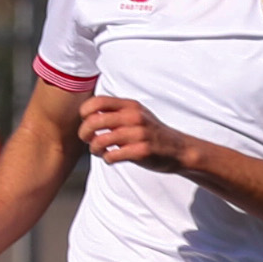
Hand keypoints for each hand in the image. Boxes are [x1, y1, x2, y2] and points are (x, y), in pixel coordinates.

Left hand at [77, 95, 198, 172]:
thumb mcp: (136, 114)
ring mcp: (138, 134)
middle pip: (94, 121)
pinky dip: (107, 159)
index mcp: (130, 106)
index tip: (86, 122)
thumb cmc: (151, 132)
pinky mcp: (141, 151)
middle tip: (87, 139)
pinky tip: (111, 158)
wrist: (178, 149)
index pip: (97, 102)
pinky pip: (112, 156)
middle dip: (84, 133)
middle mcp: (134, 117)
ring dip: (94, 149)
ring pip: (100, 141)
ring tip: (99, 151)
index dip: (85, 113)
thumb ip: (116, 112)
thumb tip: (87, 115)